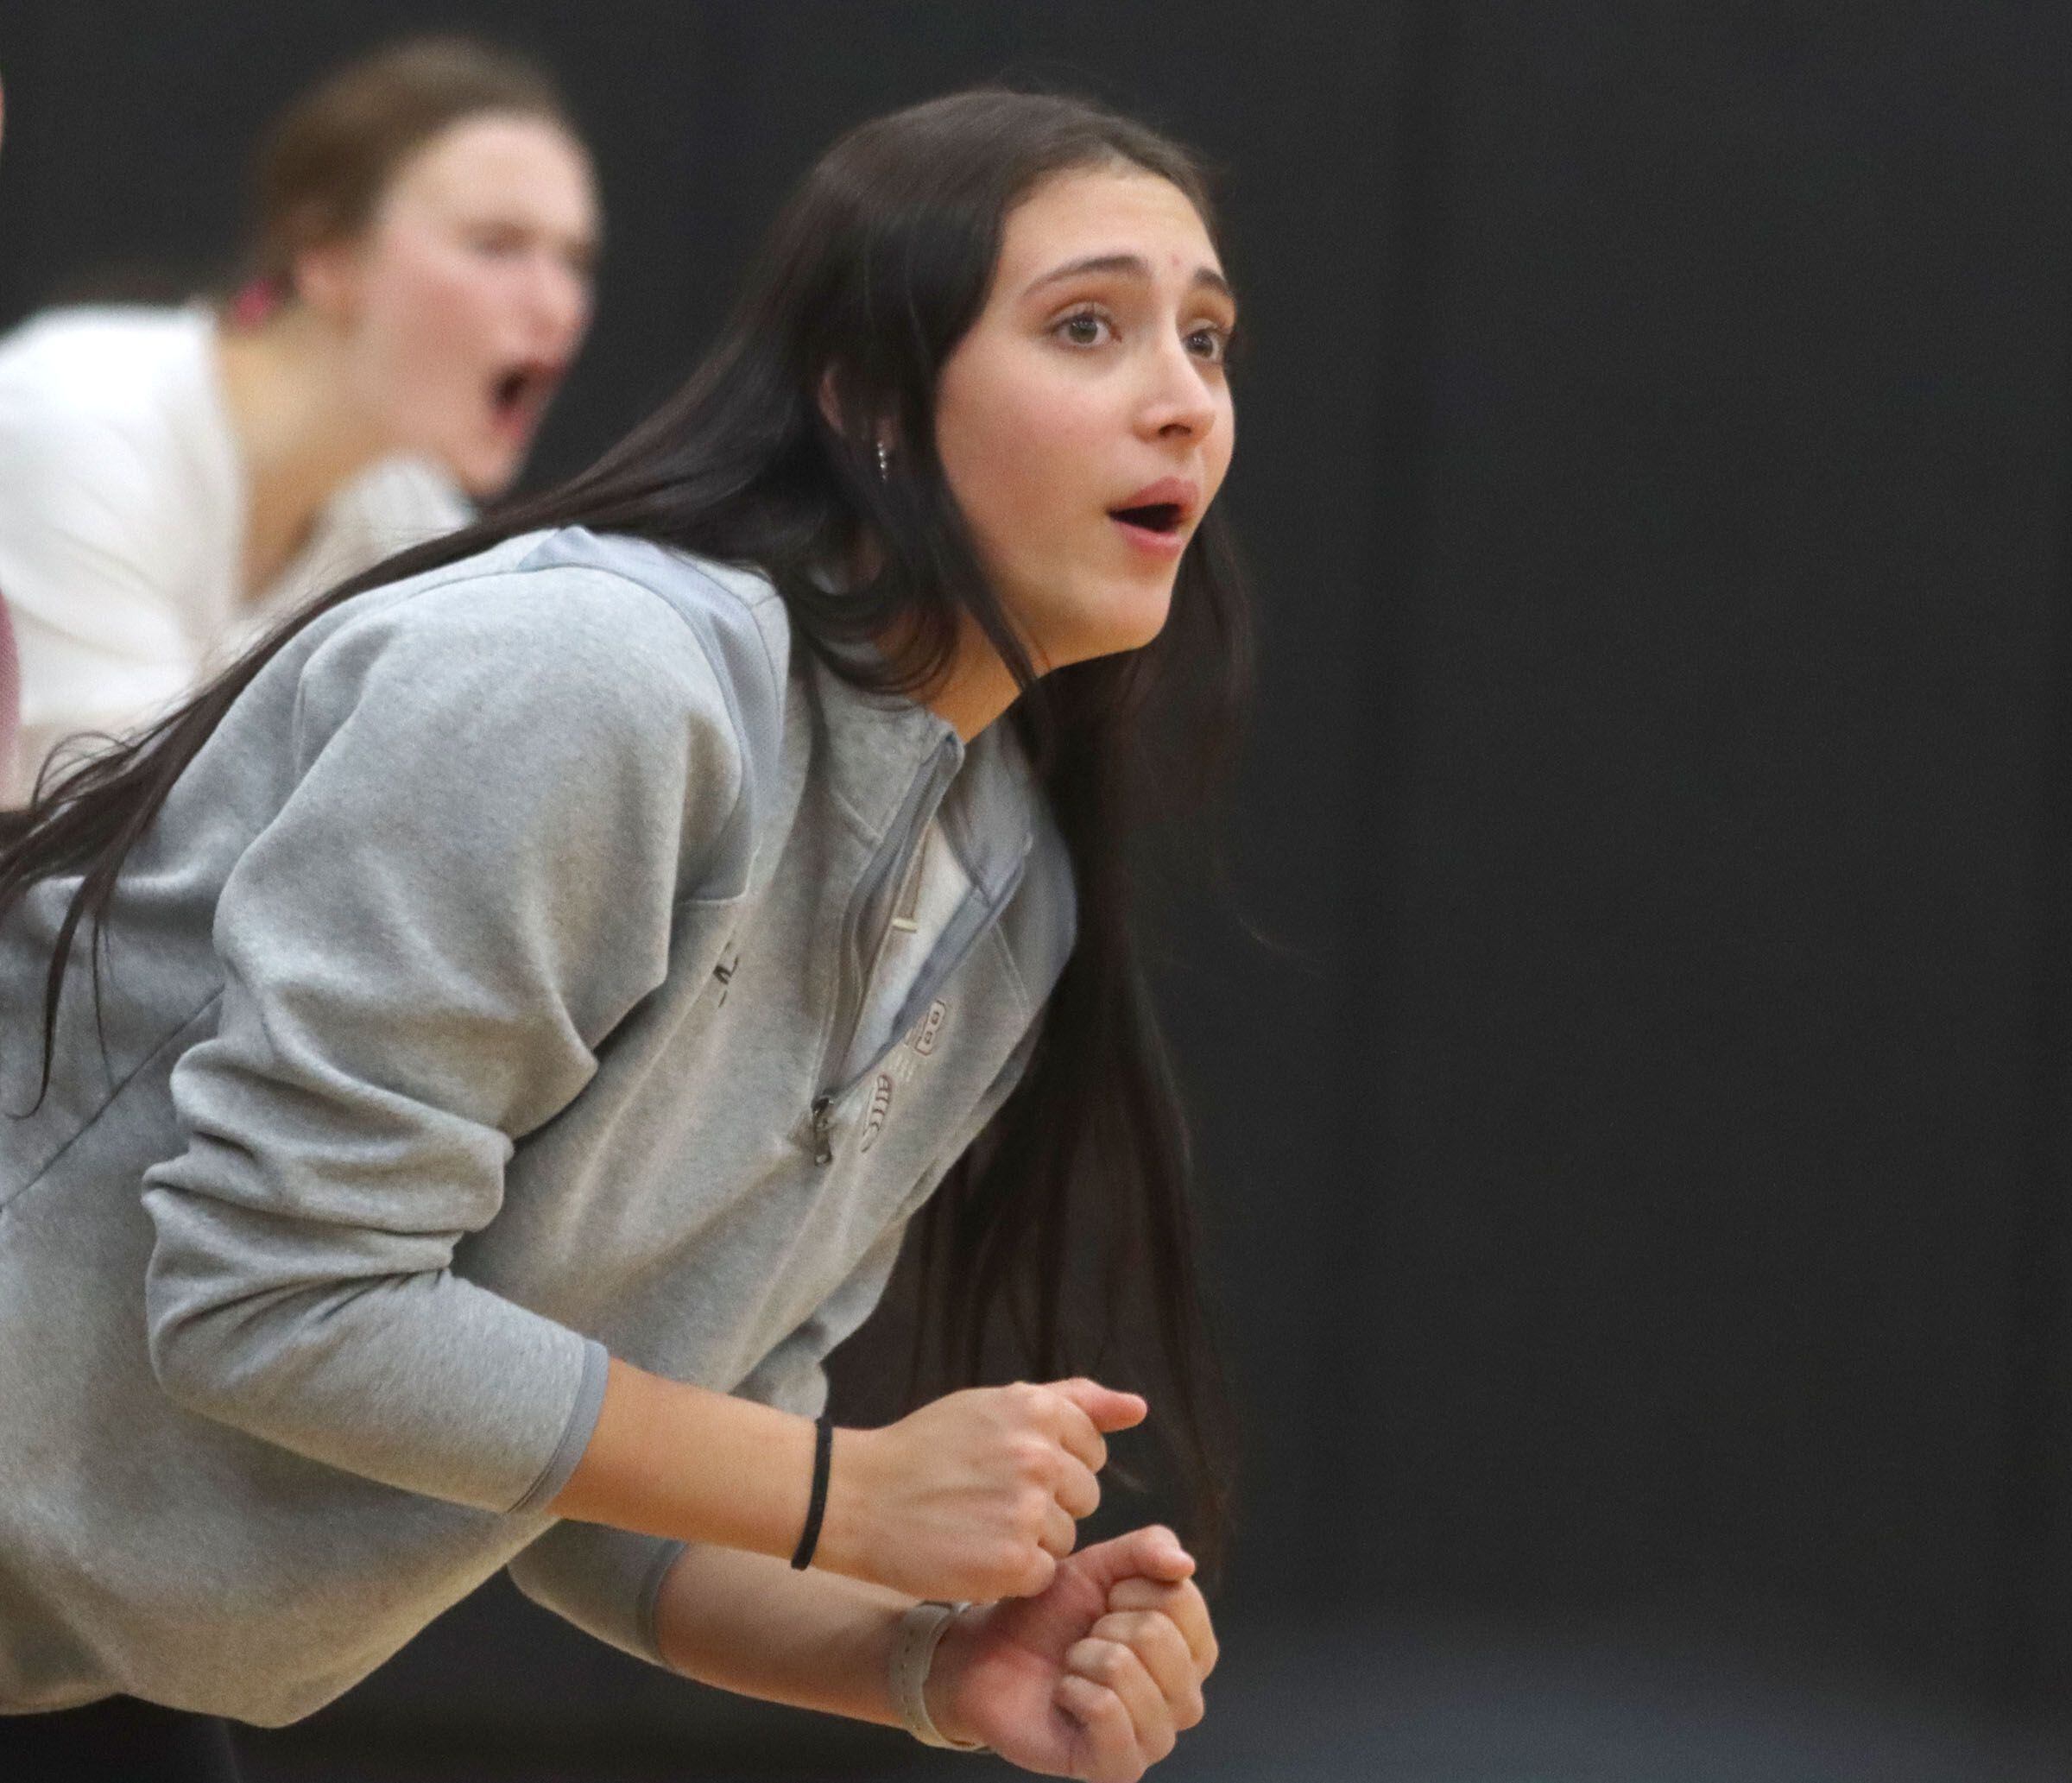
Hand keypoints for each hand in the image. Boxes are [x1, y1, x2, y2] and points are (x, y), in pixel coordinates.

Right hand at [819, 1379, 1144, 1601]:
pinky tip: (973, 1555)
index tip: (1006, 1466)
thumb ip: (1075, 1401)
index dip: (1052, 1464)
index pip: (1092, 1449)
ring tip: (975, 1524)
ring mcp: (1027, 1510)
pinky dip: (1013, 1574)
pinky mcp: (1014, 1562)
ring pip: (1065, 1538)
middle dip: (1046, 1503)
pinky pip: (1044, 1574)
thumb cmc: (928, 1449)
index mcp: (1037, 1409)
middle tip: (986, 1498)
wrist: (856, 1498)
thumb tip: (1139, 1408)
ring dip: (1029, 1540)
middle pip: (1084, 1497)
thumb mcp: (995, 1406)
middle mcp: (1039, 1455)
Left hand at [926, 1524, 1217, 1781]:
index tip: (1106, 1602)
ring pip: (1125, 1670)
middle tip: (1085, 1640)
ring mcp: (1156, 1738)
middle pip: (1155, 1634)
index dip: (1128, 1588)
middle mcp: (1185, 1699)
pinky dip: (1073, 1691)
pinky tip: (1066, 1696)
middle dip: (1103, 1624)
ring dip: (1083, 1658)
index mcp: (1191, 1649)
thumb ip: (1147, 1549)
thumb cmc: (1051, 1615)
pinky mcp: (1120, 1767)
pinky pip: (1106, 1710)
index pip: (1180, 1599)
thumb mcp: (1098, 1566)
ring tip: (1074, 1668)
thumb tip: (1186, 1563)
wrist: (992, 1657)